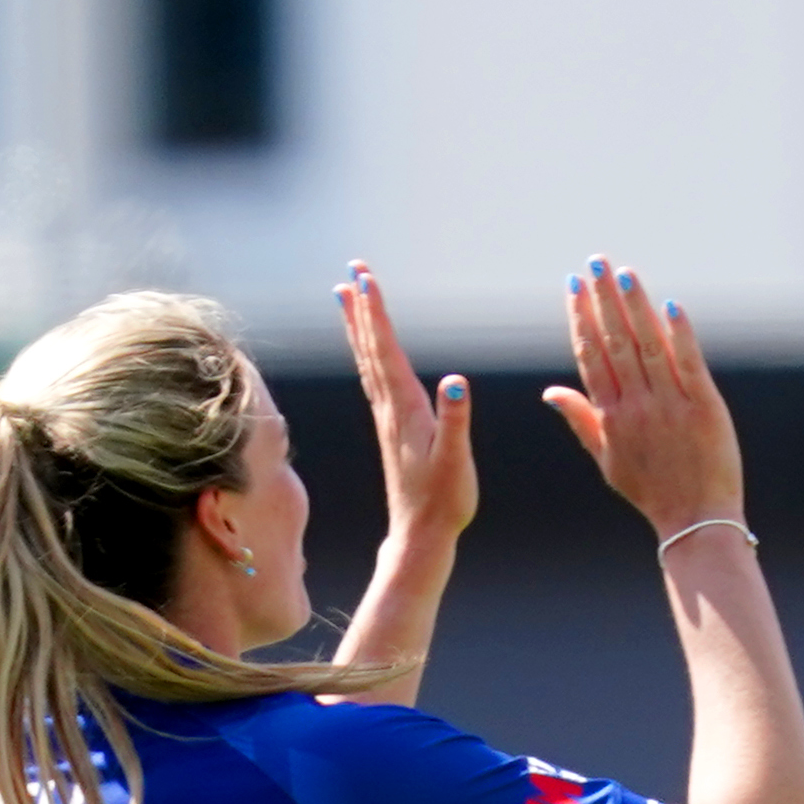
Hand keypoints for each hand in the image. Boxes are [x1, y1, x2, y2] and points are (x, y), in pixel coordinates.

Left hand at [341, 260, 473, 542]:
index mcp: (405, 408)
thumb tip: (456, 382)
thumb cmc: (444, 500)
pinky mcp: (391, 427)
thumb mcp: (457, 460)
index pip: (386, 350)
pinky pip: (373, 377)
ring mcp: (387, 417)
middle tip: (354, 269)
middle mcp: (390, 407)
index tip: (365, 278)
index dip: (376, 313)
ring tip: (346, 295)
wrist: (421, 533)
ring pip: (367, 360)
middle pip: (370, 347)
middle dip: (363, 306)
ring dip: (358, 325)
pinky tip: (366, 346)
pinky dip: (367, 351)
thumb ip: (456, 421)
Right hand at [545, 258, 742, 536]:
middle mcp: (637, 405)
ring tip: (624, 273)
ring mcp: (670, 405)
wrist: (695, 522)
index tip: (574, 284)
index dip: (581, 317)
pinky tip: (670, 306)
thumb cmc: (652, 492)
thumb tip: (549, 391)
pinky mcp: (704, 407)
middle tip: (595, 262)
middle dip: (603, 299)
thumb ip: (580, 420)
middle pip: (615, 342)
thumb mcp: (607, 460)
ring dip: (635, 307)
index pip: (590, 356)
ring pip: (648, 346)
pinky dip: (680, 335)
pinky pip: (689, 364)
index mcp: (611, 416)